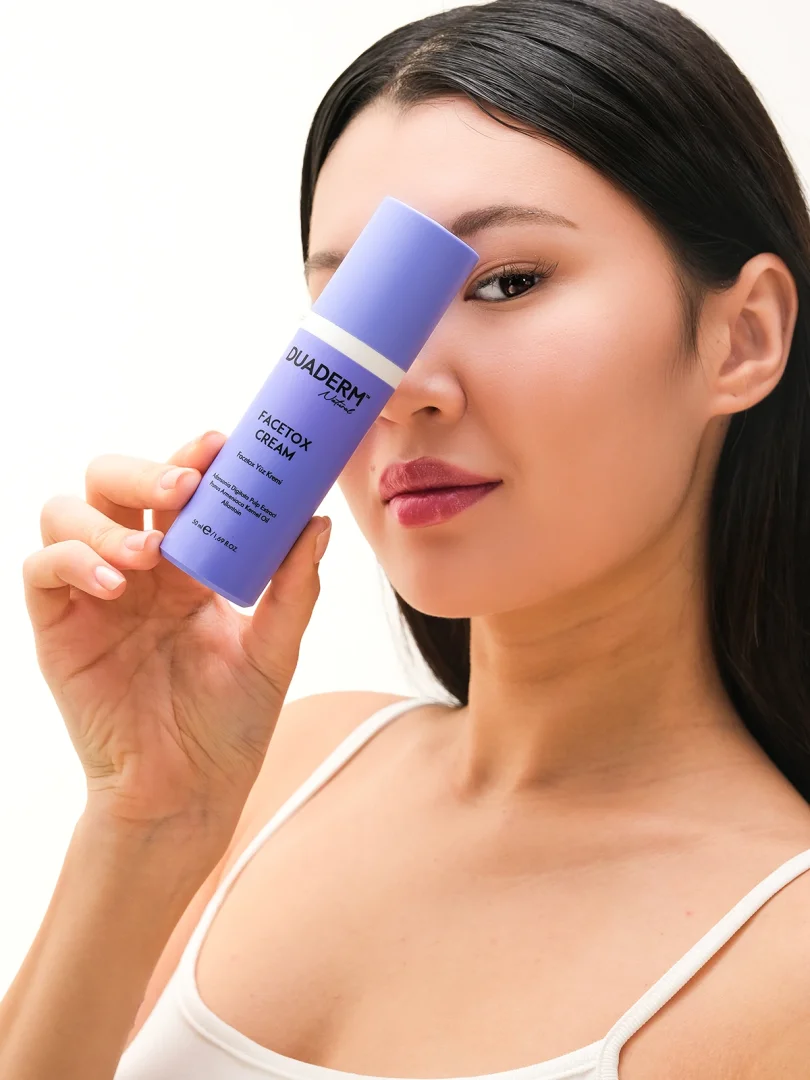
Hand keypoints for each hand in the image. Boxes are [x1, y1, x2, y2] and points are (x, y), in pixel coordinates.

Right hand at [22, 430, 331, 839]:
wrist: (187, 793)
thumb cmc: (229, 724)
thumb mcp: (272, 650)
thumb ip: (293, 588)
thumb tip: (317, 522)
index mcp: (188, 564)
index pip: (179, 489)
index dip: (192, 457)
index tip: (222, 443)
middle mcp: (137, 568)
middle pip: (112, 482)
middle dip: (142, 470)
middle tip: (183, 484)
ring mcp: (94, 593)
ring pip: (66, 512)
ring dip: (105, 519)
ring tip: (148, 554)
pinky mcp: (59, 627)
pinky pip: (41, 570)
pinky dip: (72, 560)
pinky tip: (116, 583)